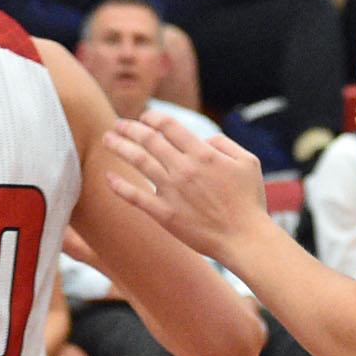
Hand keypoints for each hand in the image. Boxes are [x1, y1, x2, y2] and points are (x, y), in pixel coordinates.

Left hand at [102, 110, 274, 259]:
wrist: (244, 237)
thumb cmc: (249, 200)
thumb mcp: (248, 162)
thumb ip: (223, 143)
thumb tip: (202, 139)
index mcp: (203, 153)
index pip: (169, 126)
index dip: (153, 117)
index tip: (145, 117)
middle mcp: (183, 168)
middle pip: (148, 139)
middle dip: (130, 128)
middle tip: (118, 124)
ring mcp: (172, 191)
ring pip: (138, 161)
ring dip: (119, 147)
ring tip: (107, 139)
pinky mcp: (164, 213)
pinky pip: (136, 196)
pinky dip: (119, 186)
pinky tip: (108, 177)